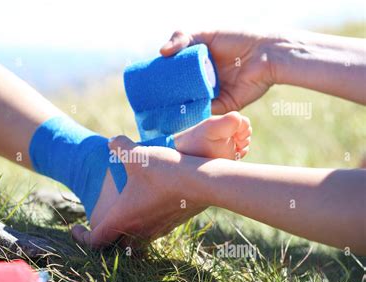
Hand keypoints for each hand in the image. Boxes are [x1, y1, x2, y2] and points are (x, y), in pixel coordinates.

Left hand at [71, 136, 206, 248]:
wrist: (202, 182)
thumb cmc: (164, 172)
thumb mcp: (136, 154)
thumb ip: (119, 146)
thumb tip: (112, 142)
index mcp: (122, 219)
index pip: (95, 240)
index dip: (81, 237)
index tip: (76, 228)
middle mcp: (138, 230)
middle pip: (115, 243)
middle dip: (105, 235)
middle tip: (101, 221)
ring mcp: (157, 229)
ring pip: (136, 237)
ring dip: (127, 228)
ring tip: (124, 210)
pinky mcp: (173, 224)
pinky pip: (153, 229)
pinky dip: (145, 221)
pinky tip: (149, 202)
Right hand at [160, 30, 277, 113]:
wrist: (265, 54)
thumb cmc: (237, 40)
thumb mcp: (206, 34)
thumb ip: (183, 38)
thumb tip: (161, 52)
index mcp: (200, 65)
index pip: (177, 73)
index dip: (163, 78)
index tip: (148, 82)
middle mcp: (205, 81)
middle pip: (182, 91)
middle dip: (169, 95)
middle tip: (152, 99)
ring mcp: (214, 95)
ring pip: (192, 103)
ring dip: (179, 106)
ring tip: (161, 109)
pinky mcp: (224, 106)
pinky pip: (206, 111)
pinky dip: (195, 113)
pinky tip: (180, 114)